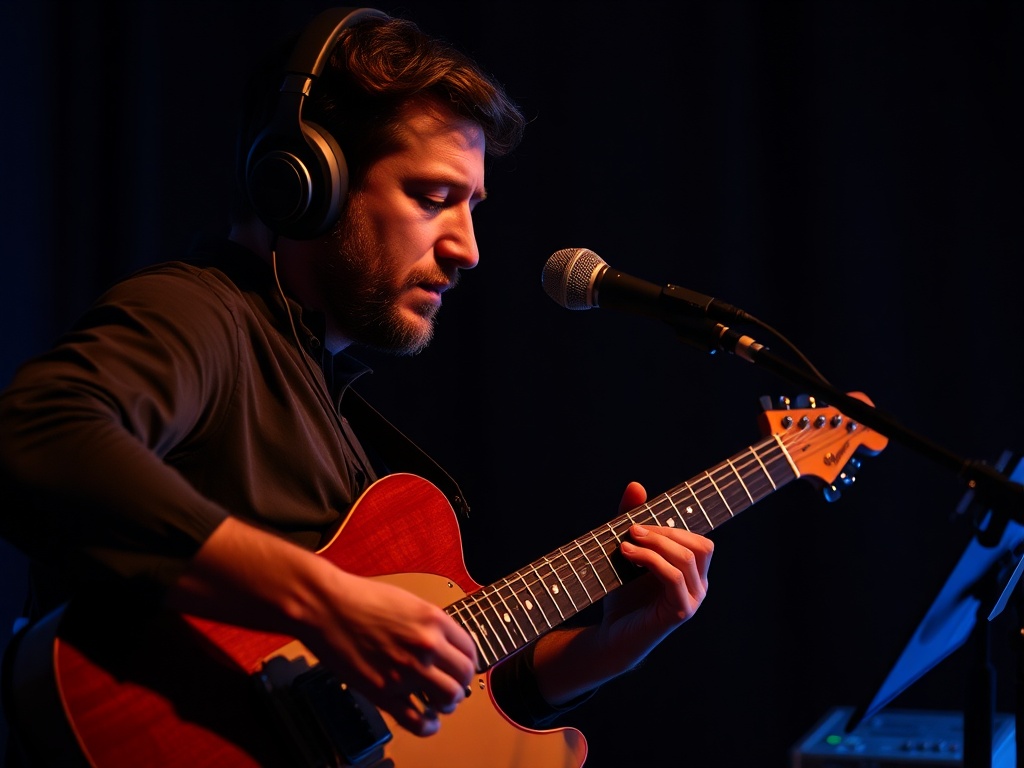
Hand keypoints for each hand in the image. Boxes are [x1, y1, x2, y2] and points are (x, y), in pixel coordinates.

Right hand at [302, 571, 478, 736]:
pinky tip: (428, 721)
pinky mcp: (384, 692)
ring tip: (439, 701)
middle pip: (463, 676)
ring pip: (449, 699)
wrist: (325, 606)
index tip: (462, 666)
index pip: (469, 649)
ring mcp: (406, 671)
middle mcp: (426, 646)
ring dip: (448, 703)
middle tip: (453, 684)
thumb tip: (444, 644)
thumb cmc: (360, 598)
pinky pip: (417, 720)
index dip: (468, 661)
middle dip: (461, 683)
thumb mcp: (407, 601)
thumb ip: (429, 624)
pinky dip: (428, 726)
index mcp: (434, 620)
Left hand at [598, 481, 713, 664]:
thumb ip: (633, 521)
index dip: (671, 525)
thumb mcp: (626, 553)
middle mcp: (699, 585)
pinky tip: (628, 554)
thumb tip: (636, 485)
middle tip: (633, 530)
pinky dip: (650, 560)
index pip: (698, 539)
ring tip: (626, 542)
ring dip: (655, 544)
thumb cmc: (622, 596)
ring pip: (686, 558)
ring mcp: (692, 600)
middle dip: (666, 532)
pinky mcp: (680, 612)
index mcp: (693, 572)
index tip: (638, 520)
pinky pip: (674, 577)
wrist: (611, 636)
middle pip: (700, 545)